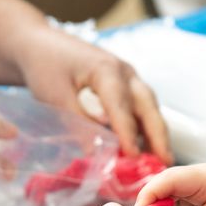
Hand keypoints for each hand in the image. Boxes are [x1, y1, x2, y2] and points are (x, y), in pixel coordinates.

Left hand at [13, 26, 171, 161]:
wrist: (39, 43)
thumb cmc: (45, 66)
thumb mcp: (56, 97)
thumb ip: (78, 124)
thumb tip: (95, 154)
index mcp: (106, 70)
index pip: (121, 106)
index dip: (128, 133)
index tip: (134, 156)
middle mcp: (124, 72)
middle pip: (148, 105)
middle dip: (158, 134)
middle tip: (166, 161)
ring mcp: (126, 77)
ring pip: (148, 106)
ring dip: (155, 132)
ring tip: (161, 160)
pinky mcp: (123, 84)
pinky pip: (139, 106)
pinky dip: (144, 126)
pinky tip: (145, 147)